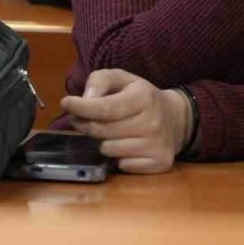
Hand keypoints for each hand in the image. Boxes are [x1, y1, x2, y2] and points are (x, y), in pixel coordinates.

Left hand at [61, 69, 194, 173]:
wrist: (177, 118)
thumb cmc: (142, 97)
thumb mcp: (123, 79)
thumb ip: (100, 81)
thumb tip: (84, 100)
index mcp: (143, 97)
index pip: (103, 108)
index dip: (81, 107)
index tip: (66, 102)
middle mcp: (152, 122)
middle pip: (101, 130)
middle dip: (86, 124)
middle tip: (86, 118)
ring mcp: (156, 145)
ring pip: (108, 150)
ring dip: (103, 141)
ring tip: (113, 131)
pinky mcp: (159, 163)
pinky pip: (123, 165)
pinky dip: (119, 157)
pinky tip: (127, 145)